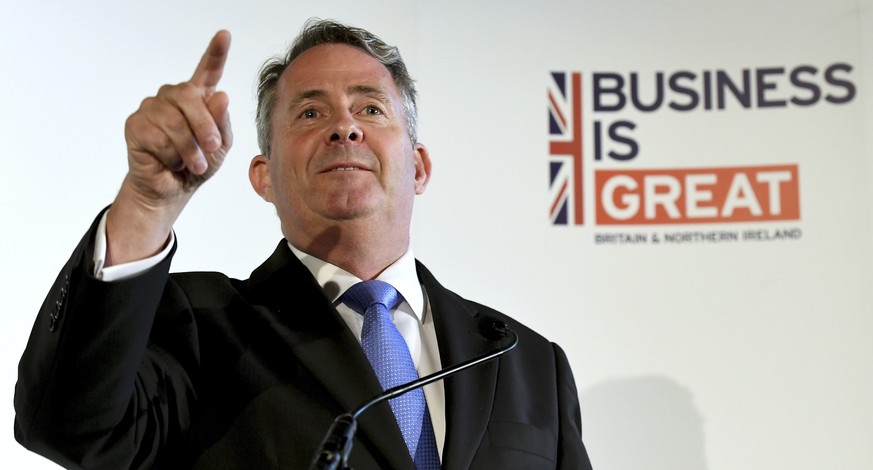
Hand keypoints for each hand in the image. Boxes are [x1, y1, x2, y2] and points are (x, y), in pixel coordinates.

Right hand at [106, 31, 232, 264]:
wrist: (173, 190)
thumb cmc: (198, 165)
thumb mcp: (220, 147)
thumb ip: (222, 123)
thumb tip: (220, 95)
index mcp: (198, 98)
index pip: (207, 71)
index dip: (216, 53)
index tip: (224, 35)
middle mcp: (173, 97)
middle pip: (189, 97)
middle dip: (205, 126)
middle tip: (213, 149)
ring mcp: (152, 108)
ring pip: (174, 121)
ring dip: (189, 148)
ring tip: (194, 164)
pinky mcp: (135, 124)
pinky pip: (157, 136)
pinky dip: (170, 154)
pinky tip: (170, 161)